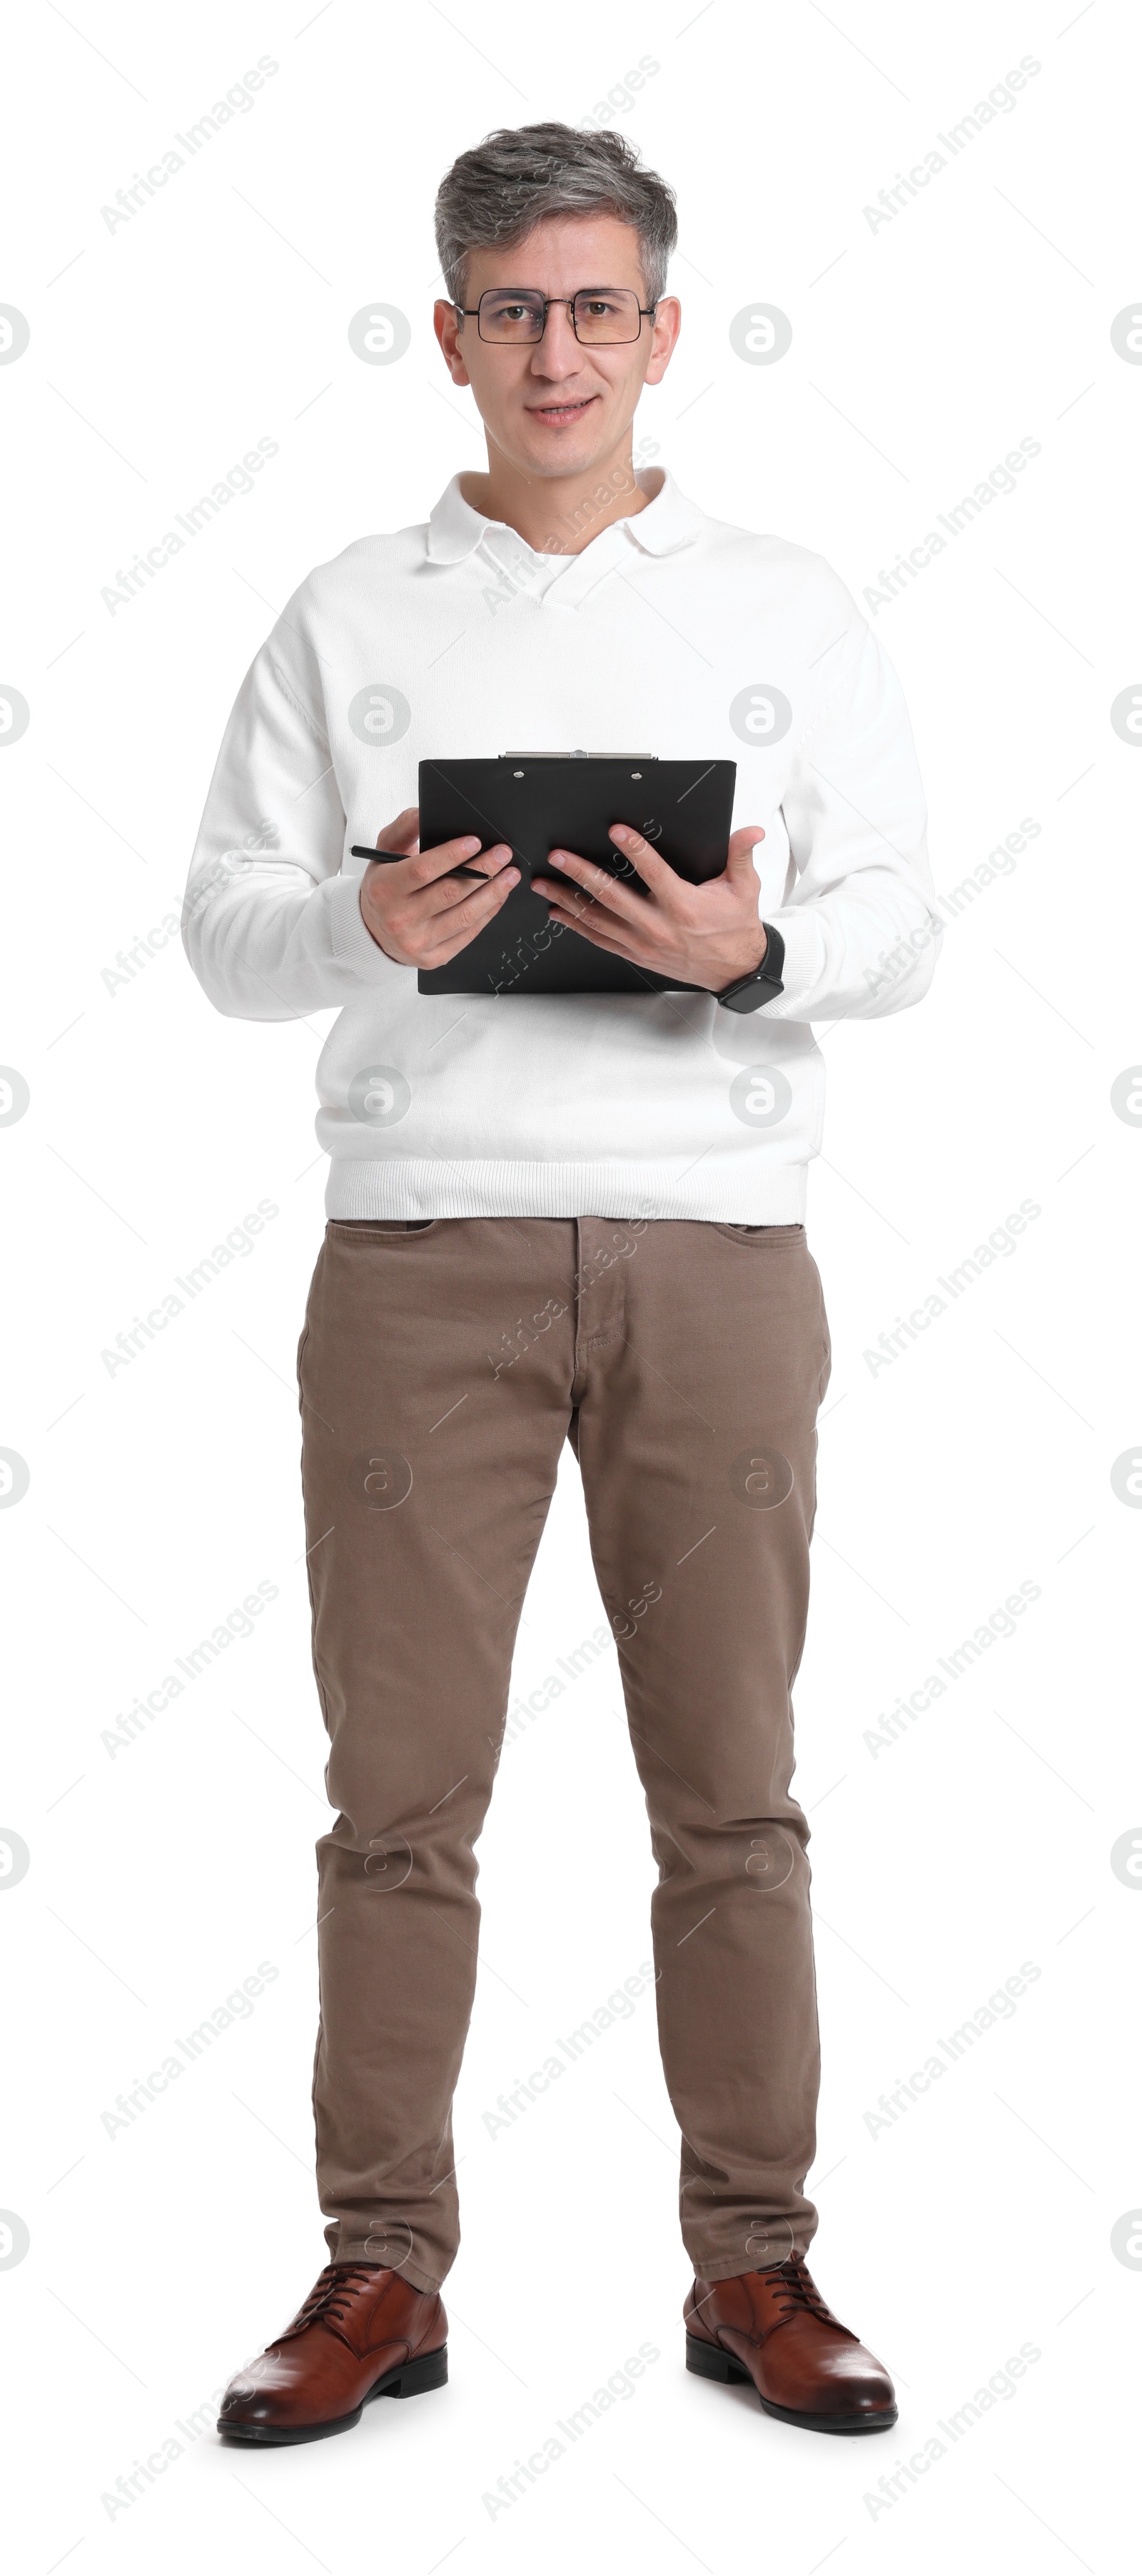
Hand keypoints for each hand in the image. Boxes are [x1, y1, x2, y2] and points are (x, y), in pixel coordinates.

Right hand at [358, 807, 517, 966]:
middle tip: (503, 854)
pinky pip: (468, 934)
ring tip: (510, 875)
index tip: (475, 841)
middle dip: (483, 870)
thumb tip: (424, 812)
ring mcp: (418, 942)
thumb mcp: (384, 852)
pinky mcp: (434, 958)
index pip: (422, 870)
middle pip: (450, 892)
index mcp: (384, 889)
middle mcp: (399, 919)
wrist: (372, 931)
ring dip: (493, 893)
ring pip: (465, 916)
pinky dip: (488, 913)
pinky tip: (498, 896)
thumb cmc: (385, 885)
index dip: (451, 855)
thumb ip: (403, 828)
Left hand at [532, 824, 767, 991]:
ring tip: (544, 883)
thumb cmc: (736, 927)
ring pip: (598, 920)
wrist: (733, 970)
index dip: (634, 850)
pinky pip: (599, 939)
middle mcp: (659, 927)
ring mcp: (643, 943)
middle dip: (581, 874)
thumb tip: (751, 830)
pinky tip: (558, 912)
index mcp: (684, 906)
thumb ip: (741, 856)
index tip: (616, 831)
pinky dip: (576, 926)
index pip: (654, 873)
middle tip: (558, 856)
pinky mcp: (635, 954)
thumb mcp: (745, 889)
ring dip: (568, 900)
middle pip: (612, 897)